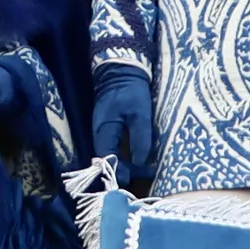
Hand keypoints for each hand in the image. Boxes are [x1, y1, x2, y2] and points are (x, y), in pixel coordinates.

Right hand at [89, 67, 156, 188]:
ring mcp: (105, 131)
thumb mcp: (140, 112)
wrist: (124, 70)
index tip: (132, 178)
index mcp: (103, 130)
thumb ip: (141, 137)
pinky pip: (117, 147)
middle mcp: (101, 134)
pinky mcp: (112, 128)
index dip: (118, 170)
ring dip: (128, 164)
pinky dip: (128, 155)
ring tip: (148, 168)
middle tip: (149, 172)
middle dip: (127, 169)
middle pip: (109, 159)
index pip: (107, 157)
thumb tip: (141, 162)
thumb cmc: (131, 90)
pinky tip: (142, 157)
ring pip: (113, 155)